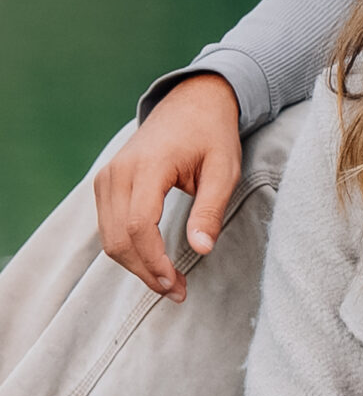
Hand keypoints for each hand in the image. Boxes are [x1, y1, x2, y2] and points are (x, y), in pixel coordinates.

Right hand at [94, 73, 241, 299]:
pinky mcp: (105, 184)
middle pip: (119, 238)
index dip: (154, 261)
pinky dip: (128, 250)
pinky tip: (154, 263)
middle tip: (178, 292)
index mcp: (148, 166)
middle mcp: (117, 173)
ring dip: (136, 266)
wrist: (191, 103)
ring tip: (170, 283)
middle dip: (146, 272)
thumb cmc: (212, 135)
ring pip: (109, 237)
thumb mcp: (224, 169)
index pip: (140, 226)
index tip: (177, 285)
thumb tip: (202, 250)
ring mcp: (106, 178)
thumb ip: (210, 209)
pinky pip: (109, 227)